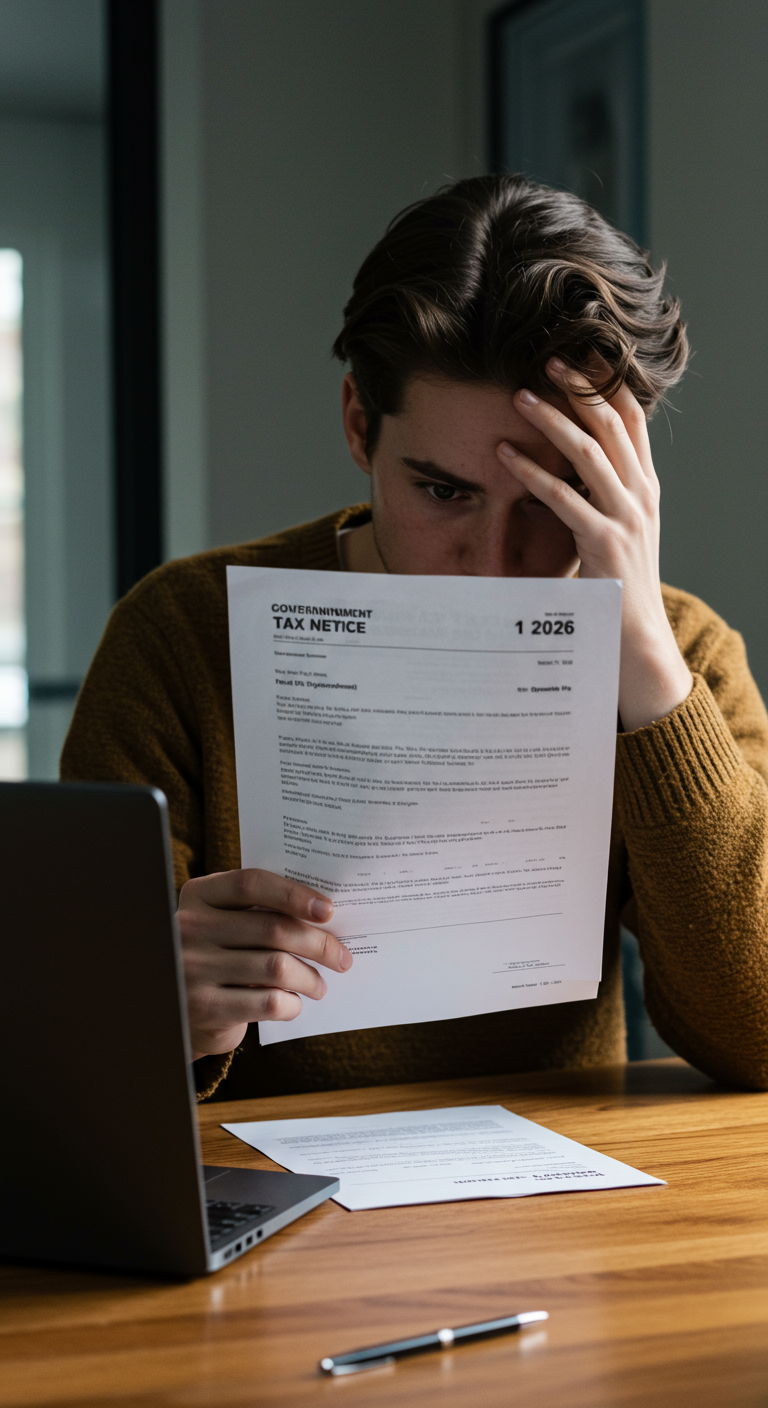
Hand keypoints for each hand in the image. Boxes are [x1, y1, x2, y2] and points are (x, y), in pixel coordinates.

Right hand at [177, 868, 351, 1058]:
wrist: (177, 1009)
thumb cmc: (217, 957)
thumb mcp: (224, 924)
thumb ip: (258, 912)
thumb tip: (324, 916)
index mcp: (198, 895)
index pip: (250, 883)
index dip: (293, 894)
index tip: (327, 911)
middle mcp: (190, 927)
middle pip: (273, 928)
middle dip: (319, 944)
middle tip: (341, 958)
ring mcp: (194, 968)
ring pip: (276, 967)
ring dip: (310, 978)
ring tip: (320, 985)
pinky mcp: (205, 1007)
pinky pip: (268, 1002)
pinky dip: (291, 1004)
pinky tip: (293, 1003)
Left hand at [497, 359, 692, 731]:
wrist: (637, 639)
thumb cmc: (619, 586)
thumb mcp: (618, 530)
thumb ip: (602, 495)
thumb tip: (570, 463)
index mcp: (646, 487)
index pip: (632, 419)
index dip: (606, 383)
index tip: (577, 354)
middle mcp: (641, 495)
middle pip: (613, 423)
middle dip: (579, 387)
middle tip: (545, 361)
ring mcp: (626, 518)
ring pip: (591, 452)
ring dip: (553, 420)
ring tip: (519, 396)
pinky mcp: (603, 542)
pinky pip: (562, 497)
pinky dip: (531, 471)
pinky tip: (504, 455)